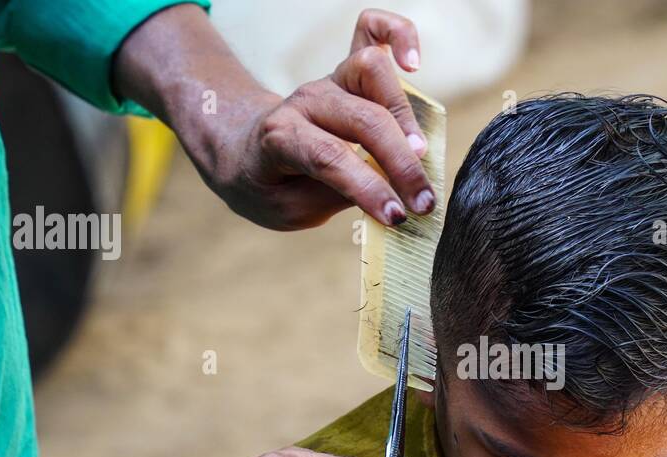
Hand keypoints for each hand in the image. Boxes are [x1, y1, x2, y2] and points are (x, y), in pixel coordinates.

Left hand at [116, 6, 435, 229]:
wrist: (243, 150)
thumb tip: (391, 192)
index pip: (331, 158)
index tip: (398, 216)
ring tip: (420, 152)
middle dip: (401, 164)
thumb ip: (337, 197)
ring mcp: (328, 80)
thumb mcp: (288, 210)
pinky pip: (372, 31)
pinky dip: (398, 35)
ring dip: (404, 113)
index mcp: (282, 137)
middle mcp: (307, 101)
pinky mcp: (346, 70)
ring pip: (372, 70)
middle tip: (423, 203)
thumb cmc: (269, 185)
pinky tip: (414, 63)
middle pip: (363, 118)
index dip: (369, 188)